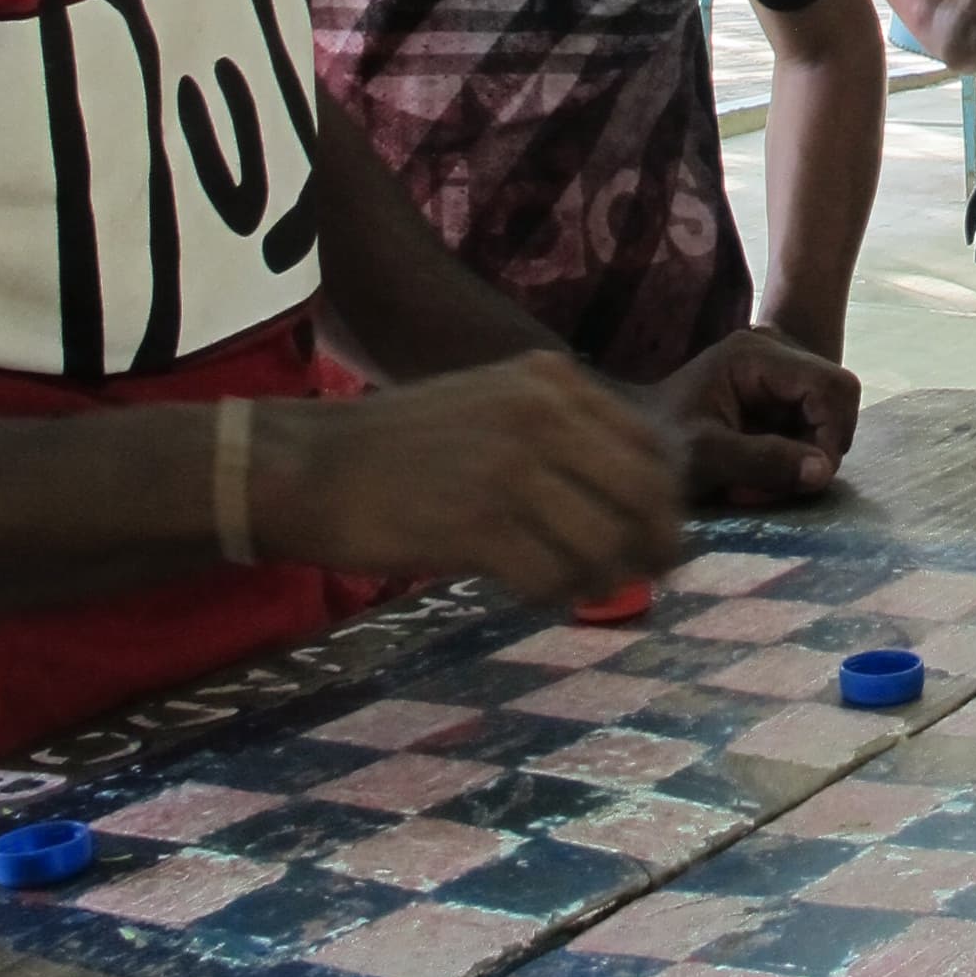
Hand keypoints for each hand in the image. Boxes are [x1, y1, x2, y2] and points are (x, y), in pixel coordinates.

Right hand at [265, 352, 681, 599]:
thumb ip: (562, 433)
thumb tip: (638, 500)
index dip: (666, 498)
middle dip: (656, 543)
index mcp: (550, 379)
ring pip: (606, 543)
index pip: (650, 443)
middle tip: (648, 574)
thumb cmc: (402, 446)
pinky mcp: (480, 525)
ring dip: (604, 577)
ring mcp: (512, 468)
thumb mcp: (494, 404)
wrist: (309, 465)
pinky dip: (555, 596)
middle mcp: (542, 414)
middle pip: (645, 494)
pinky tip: (534, 594)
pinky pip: (553, 579)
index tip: (659, 531)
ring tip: (583, 588)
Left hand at [659, 326, 861, 502]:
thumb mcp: (705, 457)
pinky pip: (807, 426)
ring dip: (802, 457)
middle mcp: (772, 352)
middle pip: (834, 400)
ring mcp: (775, 372)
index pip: (831, 385)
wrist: (624, 447)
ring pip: (824, 417)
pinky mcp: (773, 396)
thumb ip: (764, 461)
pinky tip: (755, 474)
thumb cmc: (657, 445)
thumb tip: (823, 471)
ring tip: (756, 483)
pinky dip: (791, 457)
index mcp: (755, 355)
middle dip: (816, 449)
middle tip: (777, 486)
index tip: (810, 478)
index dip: (832, 433)